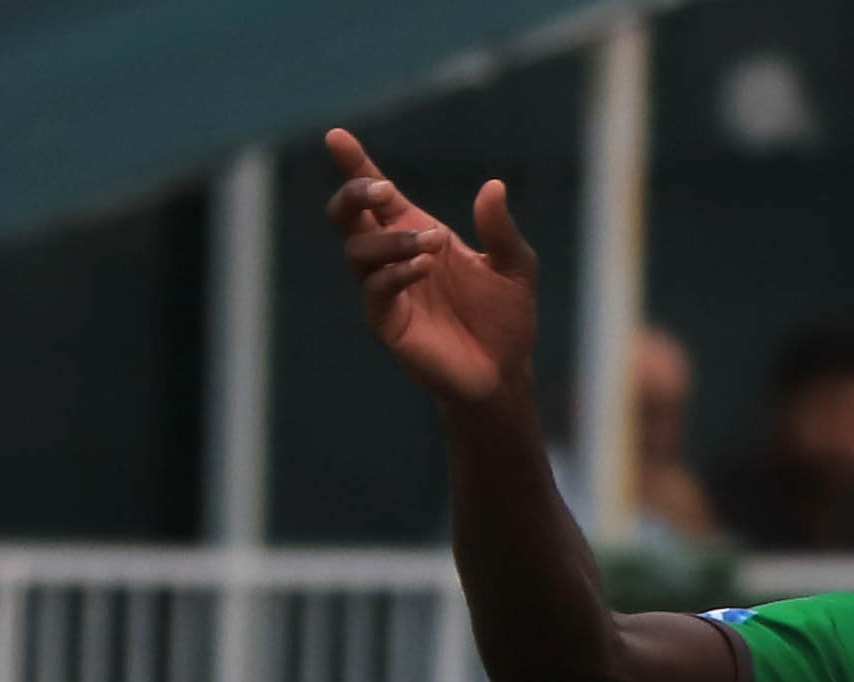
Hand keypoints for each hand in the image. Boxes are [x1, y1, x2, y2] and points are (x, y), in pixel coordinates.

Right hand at [323, 131, 538, 411]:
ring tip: (433, 243)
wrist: (505, 374)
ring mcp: (386, 290)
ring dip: (390, 240)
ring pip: (356, 250)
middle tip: (384, 191)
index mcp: (415, 232)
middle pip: (346, 215)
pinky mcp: (387, 323)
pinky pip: (374, 290)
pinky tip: (424, 268)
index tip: (338, 136)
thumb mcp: (515, 268)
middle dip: (355, 195)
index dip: (354, 165)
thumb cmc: (504, 319)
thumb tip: (494, 186)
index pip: (375, 195)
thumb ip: (501, 229)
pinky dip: (395, 273)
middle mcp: (392, 256)